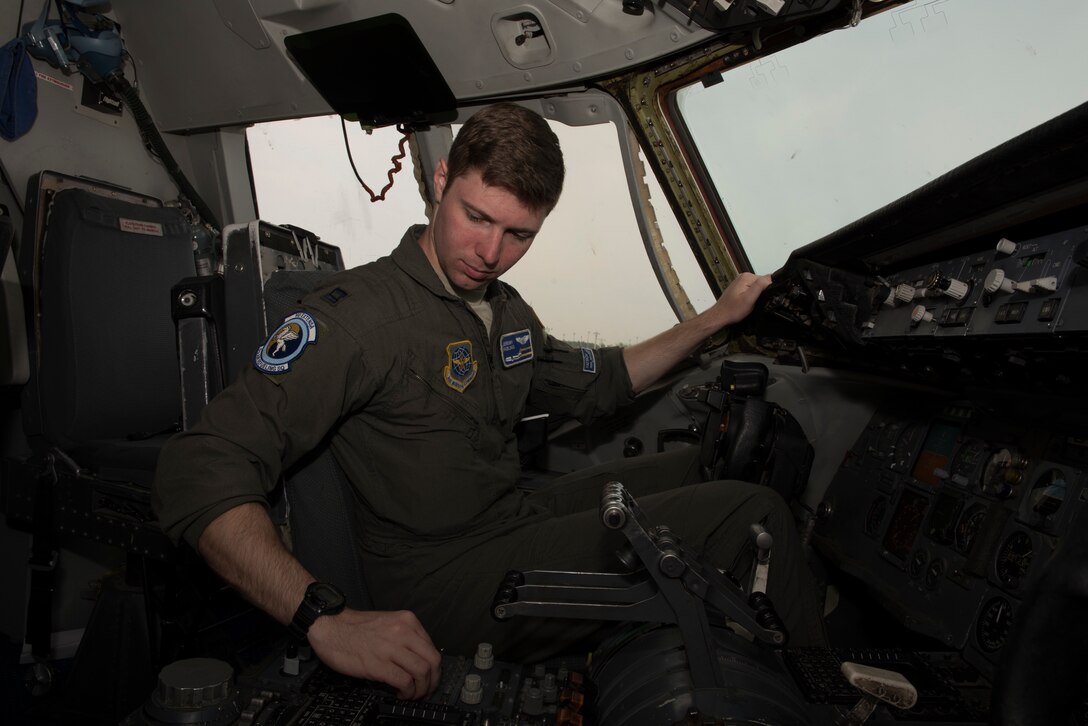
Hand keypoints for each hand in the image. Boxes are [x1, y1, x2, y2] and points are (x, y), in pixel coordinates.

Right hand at [307, 608, 442, 698]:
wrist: (329, 626)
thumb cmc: (354, 627)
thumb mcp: (387, 623)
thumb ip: (405, 637)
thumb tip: (417, 659)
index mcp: (407, 621)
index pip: (432, 647)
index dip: (434, 668)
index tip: (430, 678)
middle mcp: (403, 632)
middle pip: (433, 661)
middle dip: (434, 680)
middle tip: (427, 690)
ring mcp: (391, 648)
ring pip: (422, 672)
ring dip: (421, 689)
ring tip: (413, 694)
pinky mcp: (378, 664)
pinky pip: (404, 682)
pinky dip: (407, 692)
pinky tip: (401, 694)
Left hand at [707, 272, 772, 327]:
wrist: (720, 316)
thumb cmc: (733, 310)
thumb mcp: (749, 298)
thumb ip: (760, 286)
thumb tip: (771, 278)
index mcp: (747, 277)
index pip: (766, 279)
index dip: (768, 290)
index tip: (762, 299)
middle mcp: (744, 276)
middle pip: (762, 283)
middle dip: (762, 293)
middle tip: (756, 302)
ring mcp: (741, 282)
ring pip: (757, 287)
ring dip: (757, 295)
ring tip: (751, 303)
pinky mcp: (740, 288)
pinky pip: (752, 290)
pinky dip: (752, 296)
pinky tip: (748, 302)